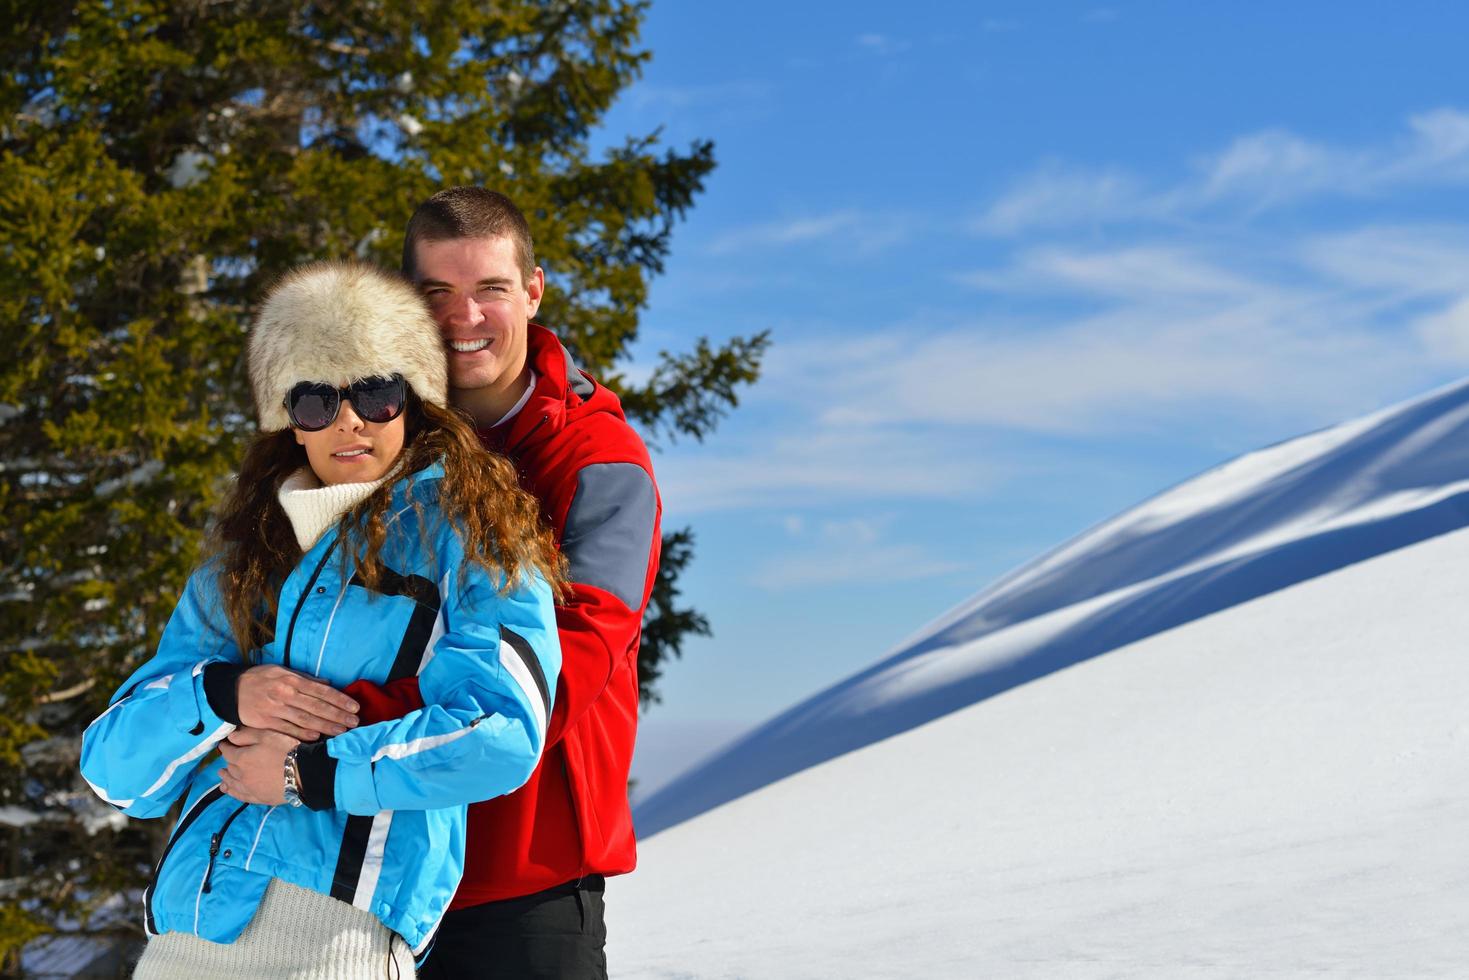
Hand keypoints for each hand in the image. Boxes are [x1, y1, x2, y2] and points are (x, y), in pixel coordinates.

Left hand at [219, 727, 297, 804]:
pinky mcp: (258, 798)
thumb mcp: (267, 735)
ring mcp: (249, 788)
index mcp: (241, 758)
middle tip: (226, 758)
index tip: (224, 744)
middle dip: (227, 761)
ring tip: (222, 774)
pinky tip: (229, 790)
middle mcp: (241, 775)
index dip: (225, 746)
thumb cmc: (286, 750)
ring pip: (231, 783)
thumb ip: (246, 735)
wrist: (303, 773)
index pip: (227, 752)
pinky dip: (232, 792)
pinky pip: (240, 795)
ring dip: (226, 778)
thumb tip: (230, 737)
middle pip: (229, 767)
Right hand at [236, 664, 358, 739]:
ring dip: (325, 726)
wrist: (231, 690)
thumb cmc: (261, 679)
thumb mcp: (283, 671)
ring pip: (305, 719)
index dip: (339, 699)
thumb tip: (328, 683)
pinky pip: (287, 730)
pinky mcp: (265, 722)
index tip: (354, 707)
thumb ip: (306, 678)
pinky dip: (302, 734)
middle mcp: (285, 694)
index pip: (321, 691)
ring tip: (342, 731)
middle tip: (354, 722)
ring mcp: (275, 709)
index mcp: (292, 680)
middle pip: (316, 707)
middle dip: (338, 715)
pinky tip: (317, 738)